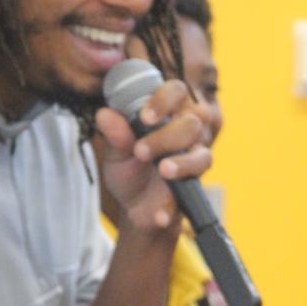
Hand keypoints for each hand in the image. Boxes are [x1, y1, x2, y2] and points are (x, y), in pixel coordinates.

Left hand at [95, 79, 212, 230]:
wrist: (134, 207)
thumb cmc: (129, 168)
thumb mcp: (115, 152)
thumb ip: (114, 134)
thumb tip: (105, 115)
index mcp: (168, 114)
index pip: (176, 91)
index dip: (164, 99)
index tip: (144, 117)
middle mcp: (186, 133)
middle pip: (191, 123)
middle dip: (166, 136)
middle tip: (141, 151)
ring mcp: (194, 159)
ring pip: (201, 155)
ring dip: (181, 162)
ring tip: (162, 170)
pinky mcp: (195, 187)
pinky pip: (193, 193)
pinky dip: (173, 205)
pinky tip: (159, 214)